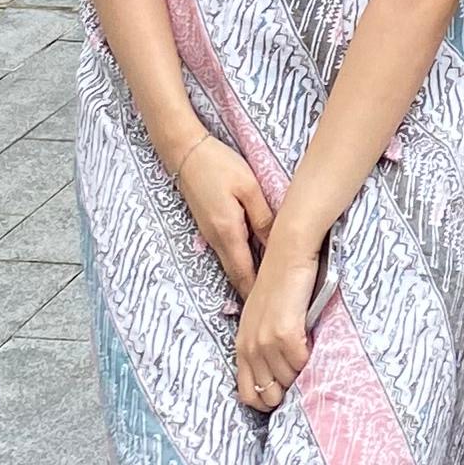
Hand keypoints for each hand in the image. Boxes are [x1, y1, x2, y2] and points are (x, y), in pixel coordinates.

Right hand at [171, 126, 275, 297]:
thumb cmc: (220, 166)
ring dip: (248, 279)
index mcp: (228, 233)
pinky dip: (242, 264)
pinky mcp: (210, 227)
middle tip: (273, 309)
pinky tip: (255, 264)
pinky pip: (228, 253)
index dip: (258, 295)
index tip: (273, 311)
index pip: (245, 274)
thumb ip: (263, 218)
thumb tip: (277, 245)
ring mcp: (210, 235)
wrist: (186, 153)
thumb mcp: (249, 188)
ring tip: (269, 293)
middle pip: (237, 275)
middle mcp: (216, 240)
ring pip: (233, 265)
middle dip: (254, 294)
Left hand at [233, 226, 322, 413]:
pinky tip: (315, 344)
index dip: (267, 400)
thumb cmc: (280, 283)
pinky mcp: (285, 333)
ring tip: (311, 357)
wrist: (288, 253)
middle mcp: (250, 347)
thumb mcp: (261, 318)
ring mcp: (266, 342)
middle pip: (269, 394)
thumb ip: (263, 345)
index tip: (285, 394)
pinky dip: (312, 359)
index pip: (247, 394)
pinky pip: (302, 364)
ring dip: (303, 374)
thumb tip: (279, 375)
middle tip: (302, 376)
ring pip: (289, 380)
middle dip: (287, 391)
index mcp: (242, 345)